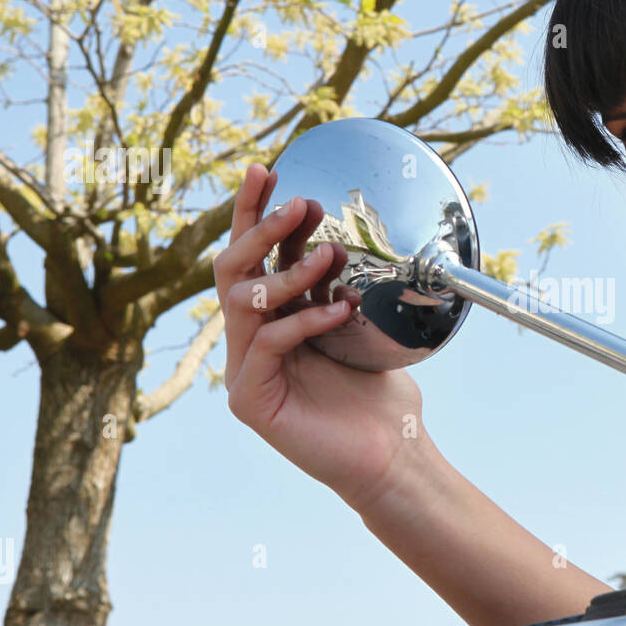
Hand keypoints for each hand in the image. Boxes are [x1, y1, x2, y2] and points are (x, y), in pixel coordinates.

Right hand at [214, 163, 425, 512]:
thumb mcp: (355, 324)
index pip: (253, 256)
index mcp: (271, 319)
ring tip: (331, 254)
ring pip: (243, 300)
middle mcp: (249, 341)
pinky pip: (266, 342)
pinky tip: (340, 310)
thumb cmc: (380, 394)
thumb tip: (331, 233)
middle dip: (261, 228)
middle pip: (232, 269)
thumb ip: (332, 286)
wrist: (393, 455)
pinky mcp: (249, 400)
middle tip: (299, 203)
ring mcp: (244, 371)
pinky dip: (305, 319)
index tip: (267, 169)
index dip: (253, 212)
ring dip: (287, 270)